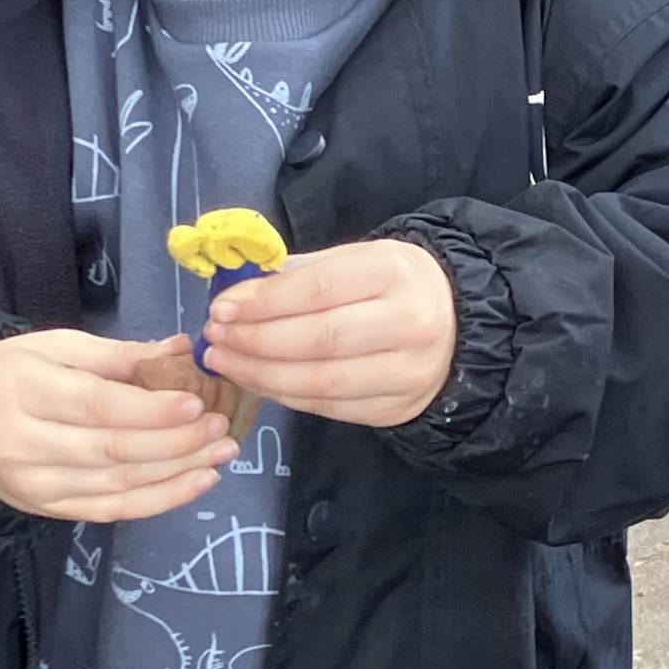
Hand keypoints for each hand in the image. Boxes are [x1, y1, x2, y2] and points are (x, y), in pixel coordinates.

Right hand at [0, 331, 237, 521]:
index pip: (96, 406)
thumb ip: (120, 355)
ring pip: (117, 486)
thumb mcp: (57, 347)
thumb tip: (184, 350)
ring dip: (176, 473)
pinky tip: (195, 483)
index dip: (150, 410)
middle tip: (221, 430)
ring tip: (219, 456)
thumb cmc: (13, 373)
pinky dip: (159, 500)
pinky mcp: (47, 511)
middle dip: (175, 443)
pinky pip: (111, 511)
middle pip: (112, 450)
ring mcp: (34, 486)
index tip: (197, 405)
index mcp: (23, 391)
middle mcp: (24, 445)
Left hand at [200, 240, 456, 426]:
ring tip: (224, 362)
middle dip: (254, 342)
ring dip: (260, 375)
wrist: (454, 324)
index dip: (263, 303)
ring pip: (319, 382)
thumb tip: (235, 294)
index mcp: (394, 273)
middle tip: (215, 340)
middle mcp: (408, 324)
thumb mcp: (354, 260)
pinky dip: (284, 395)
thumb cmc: (389, 284)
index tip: (220, 309)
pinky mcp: (396, 408)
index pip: (318, 290)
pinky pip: (328, 408)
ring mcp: (406, 373)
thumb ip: (298, 275)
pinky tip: (257, 381)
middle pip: (317, 340)